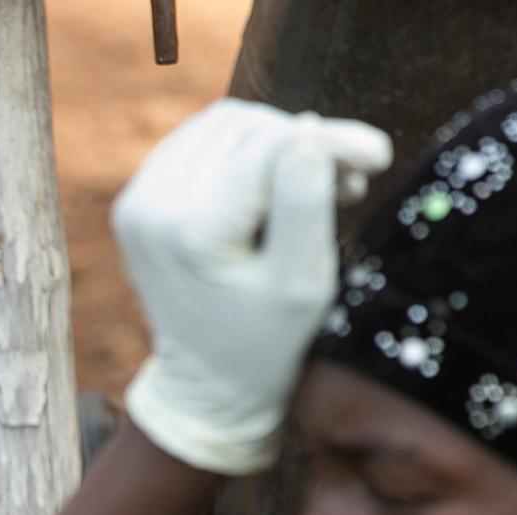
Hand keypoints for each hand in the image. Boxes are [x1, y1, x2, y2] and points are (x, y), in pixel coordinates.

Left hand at [114, 99, 392, 475]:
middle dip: (301, 144)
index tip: (378, 155)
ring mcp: (138, 200)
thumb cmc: (266, 344)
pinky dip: (247, 155)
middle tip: (348, 181)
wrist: (209, 386)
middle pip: (242, 128)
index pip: (267, 151)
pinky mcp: (141, 199)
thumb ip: (306, 202)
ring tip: (317, 185)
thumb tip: (312, 128)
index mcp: (189, 233)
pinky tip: (279, 188)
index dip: (330, 142)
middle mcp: (149, 208)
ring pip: (222, 128)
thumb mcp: (301, 284)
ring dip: (276, 144)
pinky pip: (202, 146)